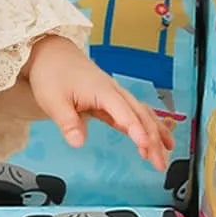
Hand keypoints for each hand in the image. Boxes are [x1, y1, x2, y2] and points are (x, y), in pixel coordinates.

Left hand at [23, 35, 174, 171]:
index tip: (146, 146)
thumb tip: (78, 142)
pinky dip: (148, 127)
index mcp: (102, 91)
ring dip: (155, 135)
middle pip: (140, 116)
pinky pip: (135, 114)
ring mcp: (115, 96)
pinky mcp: (112, 100)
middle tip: (159, 163)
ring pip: (142, 115)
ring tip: (164, 156)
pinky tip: (156, 140)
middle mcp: (114, 92)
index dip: (136, 130)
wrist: (51, 53)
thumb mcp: (53, 101)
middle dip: (153, 139)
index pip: (124, 113)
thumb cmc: (52, 74)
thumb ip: (68, 122)